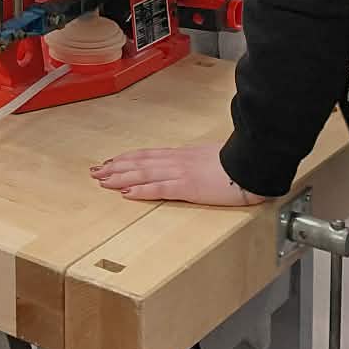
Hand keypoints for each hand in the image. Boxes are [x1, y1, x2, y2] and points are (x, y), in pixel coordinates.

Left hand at [91, 143, 263, 206]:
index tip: (111, 162)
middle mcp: (177, 161)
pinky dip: (141, 190)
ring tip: (103, 181)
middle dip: (116, 167)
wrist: (252, 164)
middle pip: (140, 163)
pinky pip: (159, 189)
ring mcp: (181, 173)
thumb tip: (193, 164)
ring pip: (143, 173)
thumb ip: (198, 162)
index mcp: (182, 155)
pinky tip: (127, 193)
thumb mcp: (212, 158)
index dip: (127, 159)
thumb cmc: (237, 162)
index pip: (148, 156)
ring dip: (121, 177)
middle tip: (96, 172)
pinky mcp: (188, 187)